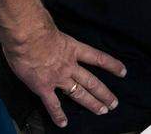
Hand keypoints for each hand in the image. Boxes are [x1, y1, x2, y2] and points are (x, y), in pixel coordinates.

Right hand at [2, 20, 126, 127]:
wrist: (27, 36)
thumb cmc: (37, 27)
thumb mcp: (53, 28)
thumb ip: (56, 34)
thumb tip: (48, 28)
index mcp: (74, 49)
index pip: (99, 58)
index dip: (112, 65)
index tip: (123, 72)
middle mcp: (70, 66)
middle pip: (92, 82)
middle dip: (104, 93)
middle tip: (114, 103)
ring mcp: (58, 78)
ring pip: (79, 93)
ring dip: (92, 103)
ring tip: (102, 111)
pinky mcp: (43, 87)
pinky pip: (52, 104)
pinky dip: (58, 115)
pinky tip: (63, 123)